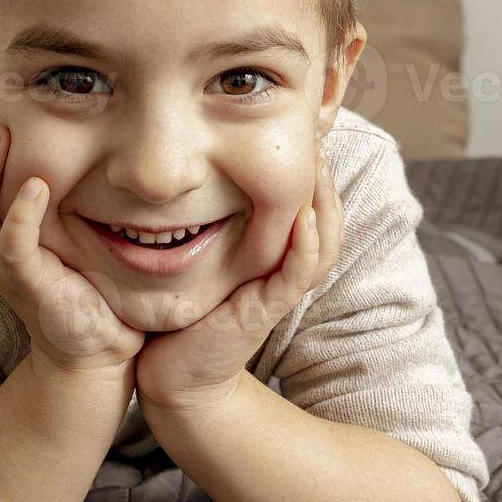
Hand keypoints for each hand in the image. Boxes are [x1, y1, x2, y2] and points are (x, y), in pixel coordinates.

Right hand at [0, 105, 144, 373]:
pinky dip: (19, 214)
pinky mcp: (30, 284)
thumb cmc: (83, 284)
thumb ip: (51, 195)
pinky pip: (11, 245)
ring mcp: (5, 268)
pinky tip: (37, 185)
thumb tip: (64, 143)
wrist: (98, 346)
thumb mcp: (61, 232)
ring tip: (2, 135)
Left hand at [135, 151, 344, 410]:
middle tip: (317, 132)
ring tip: (319, 163)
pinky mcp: (267, 309)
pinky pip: (298, 273)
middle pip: (328, 216)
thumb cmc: (183, 312)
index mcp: (274, 255)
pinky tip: (304, 217)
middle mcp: (284, 270)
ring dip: (323, 201)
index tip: (301, 126)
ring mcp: (279, 290)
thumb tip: (189, 170)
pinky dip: (305, 243)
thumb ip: (205, 219)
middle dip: (324, 174)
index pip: (308, 204)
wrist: (173, 375)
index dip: (311, 168)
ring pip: (323, 241)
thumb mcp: (199, 254)